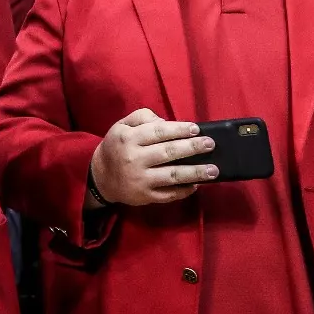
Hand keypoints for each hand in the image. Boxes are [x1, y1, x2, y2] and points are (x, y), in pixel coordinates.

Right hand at [88, 107, 215, 206]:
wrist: (100, 177)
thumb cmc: (116, 147)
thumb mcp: (122, 126)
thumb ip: (142, 117)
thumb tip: (167, 123)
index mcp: (129, 138)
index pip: (158, 132)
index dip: (179, 130)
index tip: (196, 129)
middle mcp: (135, 159)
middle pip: (168, 152)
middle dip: (192, 148)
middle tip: (210, 144)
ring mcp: (141, 179)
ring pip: (172, 175)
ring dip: (195, 172)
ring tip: (213, 169)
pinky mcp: (145, 196)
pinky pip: (169, 194)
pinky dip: (184, 190)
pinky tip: (197, 185)